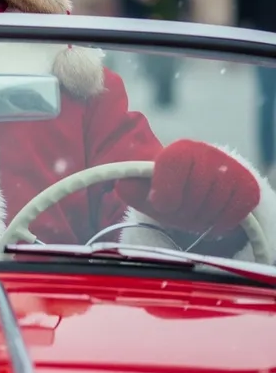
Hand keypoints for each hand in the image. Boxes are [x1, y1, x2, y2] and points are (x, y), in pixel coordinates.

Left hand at [115, 140, 259, 234]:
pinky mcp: (246, 186)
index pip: (173, 163)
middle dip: (181, 211)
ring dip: (199, 219)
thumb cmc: (166, 188)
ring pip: (214, 205)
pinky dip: (219, 222)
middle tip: (176, 211)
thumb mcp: (143, 188)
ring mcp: (229, 168)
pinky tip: (208, 215)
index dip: (165, 190)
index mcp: (180, 150)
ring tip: (191, 213)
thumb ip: (130, 187)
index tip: (159, 203)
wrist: (195, 186)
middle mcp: (207, 153)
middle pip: (194, 193)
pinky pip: (234, 213)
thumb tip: (125, 185)